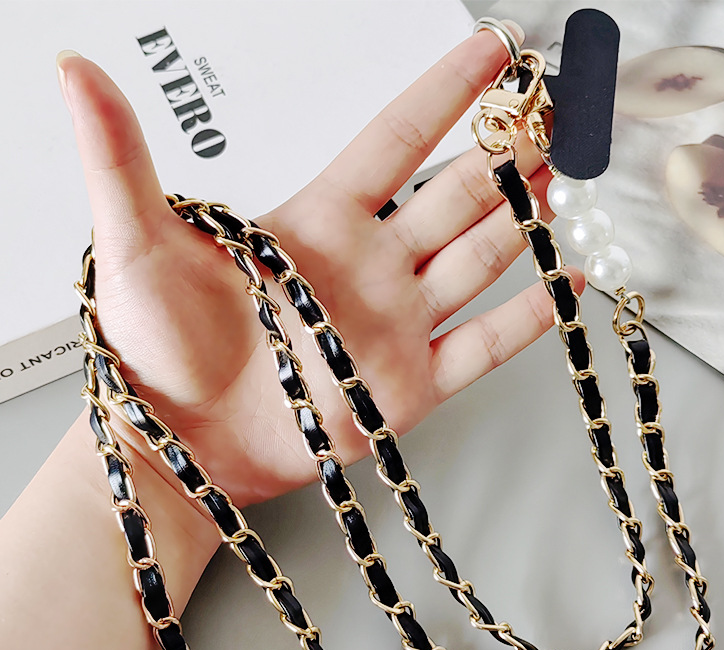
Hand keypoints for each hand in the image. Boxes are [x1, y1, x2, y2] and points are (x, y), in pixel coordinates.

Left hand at [58, 29, 582, 515]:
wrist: (181, 444)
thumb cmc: (155, 348)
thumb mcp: (136, 244)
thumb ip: (122, 158)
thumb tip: (78, 70)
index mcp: (317, 223)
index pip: (394, 140)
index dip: (444, 92)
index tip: (492, 50)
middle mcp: (368, 267)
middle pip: (452, 196)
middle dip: (500, 154)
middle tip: (544, 117)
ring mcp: (395, 326)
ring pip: (475, 260)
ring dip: (517, 221)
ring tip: (555, 180)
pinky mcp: (410, 386)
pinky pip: (481, 346)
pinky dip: (526, 318)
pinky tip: (563, 283)